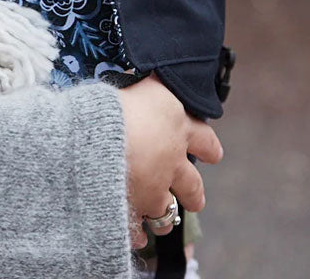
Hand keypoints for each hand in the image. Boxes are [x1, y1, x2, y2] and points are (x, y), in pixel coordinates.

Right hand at [118, 74, 222, 248]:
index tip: (214, 154)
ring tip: (162, 221)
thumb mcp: (139, 86)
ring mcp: (155, 189)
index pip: (204, 139)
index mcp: (177, 125)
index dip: (209, 147)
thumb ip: (149, 90)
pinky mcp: (136, 209)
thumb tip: (152, 73)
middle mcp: (172, 161)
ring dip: (164, 215)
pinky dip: (136, 233)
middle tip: (196, 199)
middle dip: (194, 194)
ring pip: (168, 211)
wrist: (96, 136)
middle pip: (193, 185)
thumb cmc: (114, 103)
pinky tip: (135, 236)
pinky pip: (139, 229)